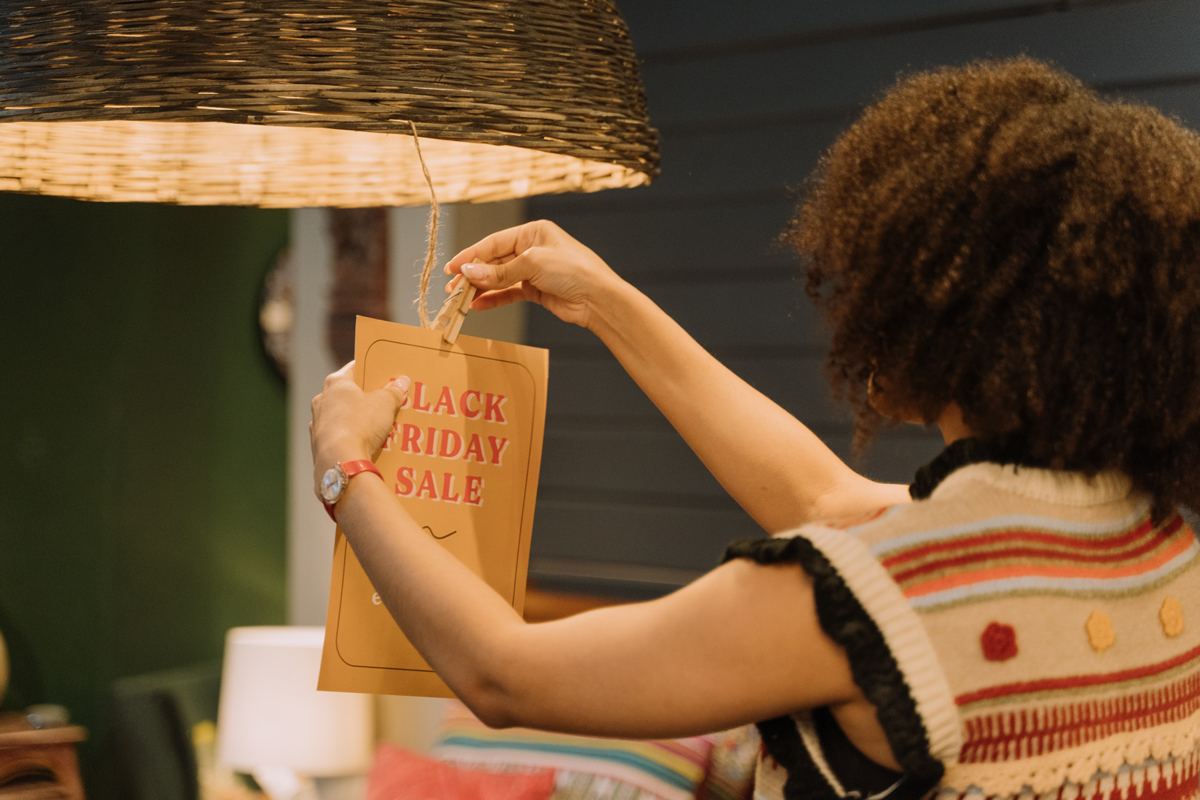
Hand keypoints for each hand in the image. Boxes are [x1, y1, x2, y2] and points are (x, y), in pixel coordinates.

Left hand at [310, 362, 408, 497]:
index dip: (371, 370)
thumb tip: (401, 381)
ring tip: (380, 427)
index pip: (355, 368)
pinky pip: (339, 437)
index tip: (385, 374)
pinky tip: (366, 445)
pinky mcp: (318, 445)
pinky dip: (351, 438)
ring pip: (342, 417)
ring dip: (358, 420)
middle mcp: (322, 400)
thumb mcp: (385, 403)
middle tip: (387, 402)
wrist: (341, 461)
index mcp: (336, 383)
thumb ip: (394, 391)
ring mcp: (317, 423)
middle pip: (348, 394)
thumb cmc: (360, 424)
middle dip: (367, 398)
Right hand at [443, 219, 622, 329]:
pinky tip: (478, 306)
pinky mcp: (536, 290)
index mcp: (532, 232)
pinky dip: (494, 299)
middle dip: (473, 276)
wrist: (598, 299)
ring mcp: (534, 270)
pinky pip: (509, 293)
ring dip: (480, 289)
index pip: (493, 243)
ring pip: (499, 279)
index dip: (471, 256)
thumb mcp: (532, 265)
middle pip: (494, 262)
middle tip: (452, 289)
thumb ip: (499, 272)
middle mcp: (532, 249)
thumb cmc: (573, 271)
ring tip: (460, 300)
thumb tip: (468, 273)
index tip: (452, 269)